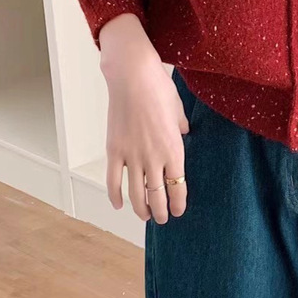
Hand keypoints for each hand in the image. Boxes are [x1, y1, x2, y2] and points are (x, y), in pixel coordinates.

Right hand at [99, 14, 189, 223]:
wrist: (134, 78)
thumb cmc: (159, 89)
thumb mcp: (178, 109)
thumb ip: (181, 126)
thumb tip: (183, 132)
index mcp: (174, 149)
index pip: (178, 185)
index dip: (178, 202)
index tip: (178, 211)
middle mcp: (154, 158)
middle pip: (157, 195)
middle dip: (160, 211)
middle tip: (162, 219)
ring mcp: (132, 156)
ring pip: (136, 193)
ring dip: (141, 209)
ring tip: (144, 217)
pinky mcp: (114, 150)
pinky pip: (113, 180)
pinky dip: (115, 196)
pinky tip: (119, 204)